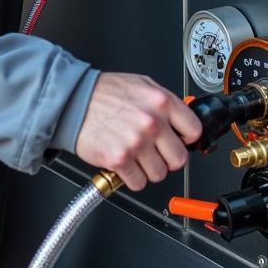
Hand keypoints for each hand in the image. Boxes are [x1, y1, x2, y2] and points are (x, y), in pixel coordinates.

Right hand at [74, 73, 202, 190]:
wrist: (73, 101)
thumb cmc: (103, 92)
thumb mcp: (141, 85)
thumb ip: (163, 102)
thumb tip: (181, 119)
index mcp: (161, 102)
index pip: (194, 130)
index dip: (187, 138)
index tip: (180, 141)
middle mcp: (152, 122)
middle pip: (179, 158)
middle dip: (168, 158)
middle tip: (156, 153)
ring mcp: (136, 143)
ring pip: (159, 174)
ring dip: (149, 169)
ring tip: (137, 157)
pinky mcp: (120, 159)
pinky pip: (139, 183)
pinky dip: (132, 178)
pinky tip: (125, 163)